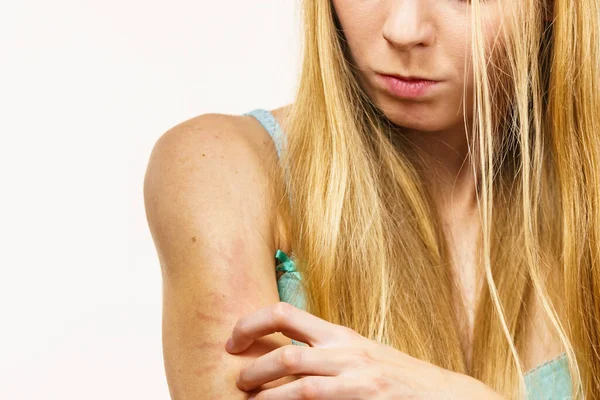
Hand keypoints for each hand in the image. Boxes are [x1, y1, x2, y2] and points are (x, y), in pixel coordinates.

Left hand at [225, 301, 504, 398]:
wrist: (443, 394)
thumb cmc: (395, 374)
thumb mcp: (359, 351)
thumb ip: (326, 349)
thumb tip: (282, 355)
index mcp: (339, 334)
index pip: (285, 314)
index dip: (251, 323)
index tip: (232, 341)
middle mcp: (345, 352)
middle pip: (285, 353)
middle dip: (254, 369)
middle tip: (238, 382)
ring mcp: (356, 379)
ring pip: (298, 385)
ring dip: (268, 397)